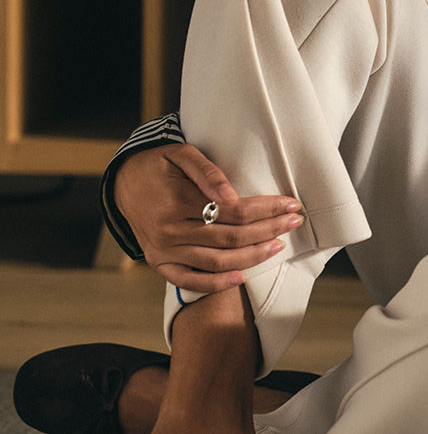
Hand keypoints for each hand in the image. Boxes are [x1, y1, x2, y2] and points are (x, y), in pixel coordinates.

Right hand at [113, 143, 302, 292]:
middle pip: (229, 238)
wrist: (124, 182)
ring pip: (215, 262)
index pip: (233, 211)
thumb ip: (208, 172)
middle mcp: (169, 231)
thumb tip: (233, 193)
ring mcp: (163, 251)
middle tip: (294, 223)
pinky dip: (215, 284)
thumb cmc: (160, 164)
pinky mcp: (159, 263)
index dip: (265, 210)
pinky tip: (241, 277)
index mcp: (177, 202)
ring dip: (251, 257)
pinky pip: (189, 281)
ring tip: (278, 246)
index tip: (290, 204)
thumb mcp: (181, 154)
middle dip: (267, 231)